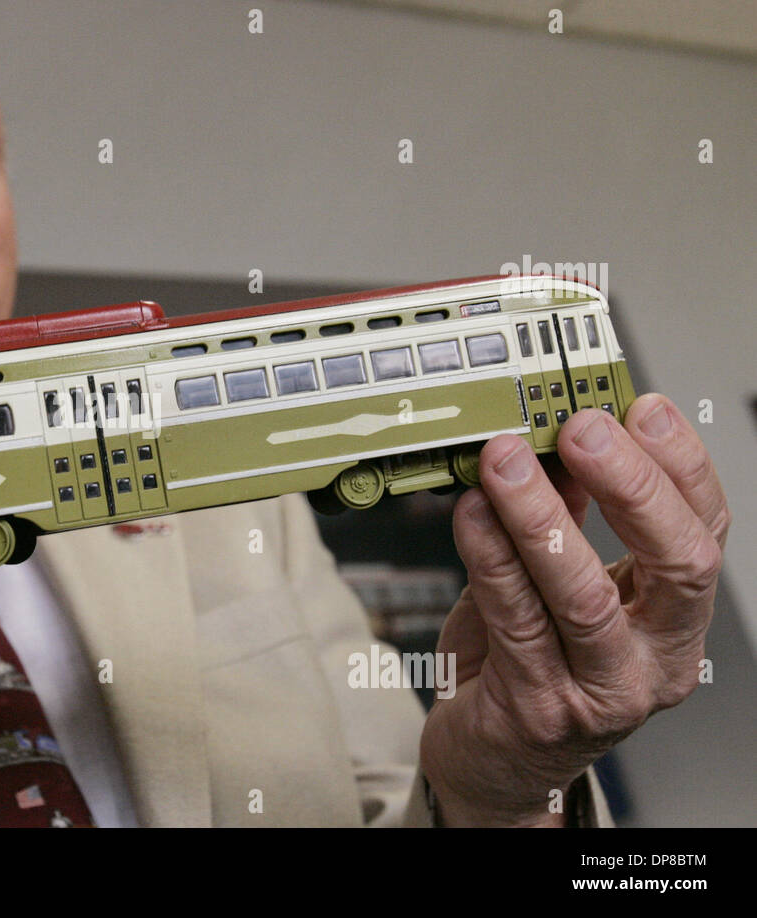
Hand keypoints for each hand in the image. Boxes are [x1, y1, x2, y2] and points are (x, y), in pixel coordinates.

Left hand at [422, 394, 727, 825]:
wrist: (493, 764)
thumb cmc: (526, 669)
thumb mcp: (555, 588)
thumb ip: (562, 523)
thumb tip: (555, 444)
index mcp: (673, 620)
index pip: (704, 532)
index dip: (679, 465)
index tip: (642, 406)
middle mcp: (653, 659)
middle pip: (675, 563)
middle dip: (630, 484)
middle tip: (581, 427)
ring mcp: (601, 691)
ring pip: (582, 592)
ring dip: (539, 515)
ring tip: (504, 461)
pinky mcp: (538, 708)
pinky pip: (513, 618)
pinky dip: (488, 556)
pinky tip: (469, 513)